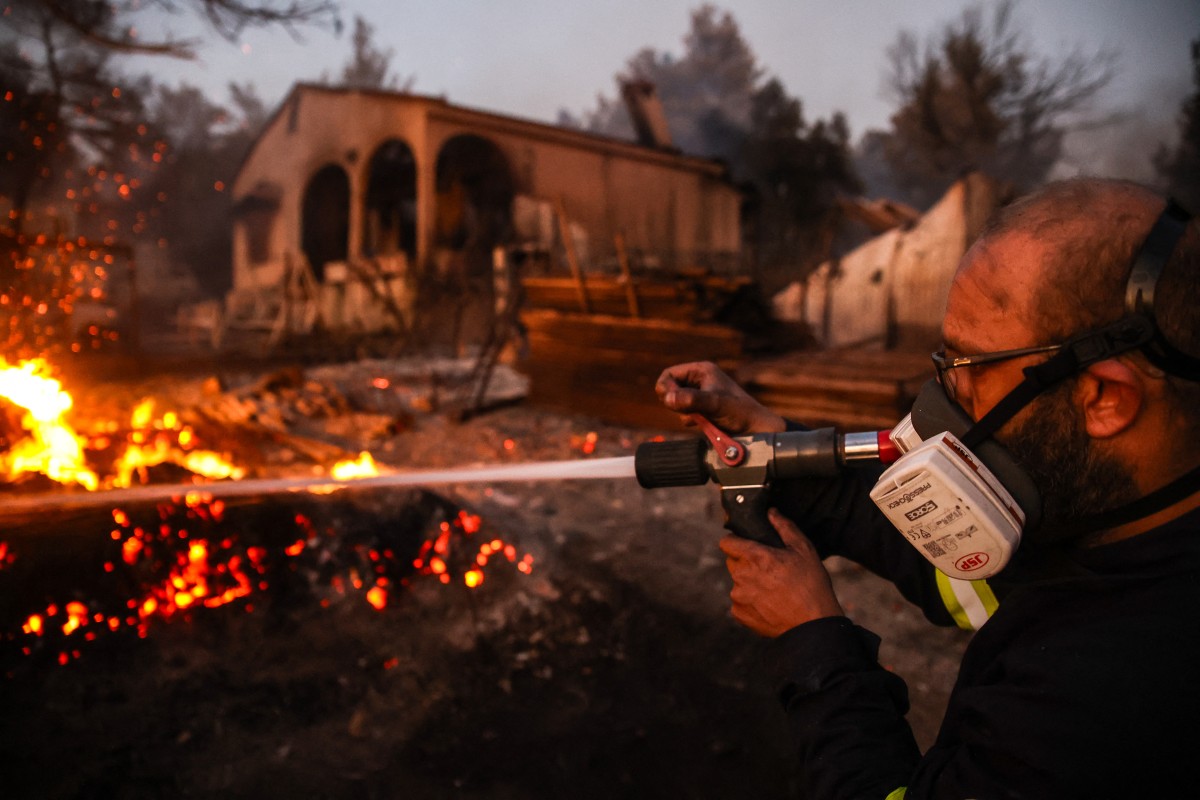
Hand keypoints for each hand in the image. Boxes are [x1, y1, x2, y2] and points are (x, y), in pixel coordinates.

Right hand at [655, 361, 784, 433]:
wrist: (755, 429)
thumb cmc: (739, 412)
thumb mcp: (714, 404)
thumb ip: (691, 400)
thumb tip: (668, 398)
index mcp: (701, 370)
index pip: (669, 374)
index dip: (666, 388)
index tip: (671, 402)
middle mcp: (699, 380)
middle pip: (670, 388)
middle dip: (675, 402)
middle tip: (687, 410)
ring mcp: (700, 395)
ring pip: (676, 402)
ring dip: (683, 412)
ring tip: (699, 417)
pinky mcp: (702, 408)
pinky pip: (684, 413)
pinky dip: (689, 419)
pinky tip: (701, 422)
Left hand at [718, 509, 843, 636]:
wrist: (812, 624)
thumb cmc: (811, 585)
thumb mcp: (804, 550)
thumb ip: (784, 527)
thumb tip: (771, 513)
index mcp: (754, 557)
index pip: (727, 543)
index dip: (736, 542)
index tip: (746, 545)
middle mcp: (741, 576)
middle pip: (733, 562)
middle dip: (746, 562)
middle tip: (768, 569)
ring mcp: (738, 597)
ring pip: (737, 583)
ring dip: (749, 583)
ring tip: (772, 589)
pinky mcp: (739, 614)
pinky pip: (739, 602)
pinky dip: (750, 601)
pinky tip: (769, 604)